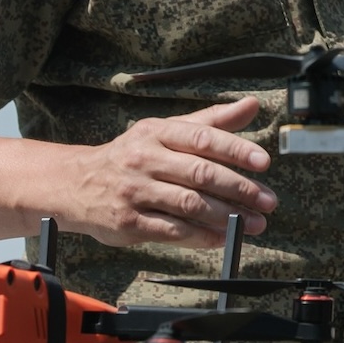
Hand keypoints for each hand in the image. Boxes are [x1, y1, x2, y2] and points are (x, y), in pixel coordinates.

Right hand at [67, 97, 276, 247]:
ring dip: (227, 216)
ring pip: (189, 205)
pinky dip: (202, 236)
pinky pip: (172, 231)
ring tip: (254, 223)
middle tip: (268, 201)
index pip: (203, 138)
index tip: (264, 163)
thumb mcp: (167, 130)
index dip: (236, 150)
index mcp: (158, 132)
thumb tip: (252, 105)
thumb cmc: (132, 154)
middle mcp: (145, 159)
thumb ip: (212, 121)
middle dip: (240, 189)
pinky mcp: (128, 222)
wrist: (75, 184)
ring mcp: (135, 192)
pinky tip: (222, 237)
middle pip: (201, 174)